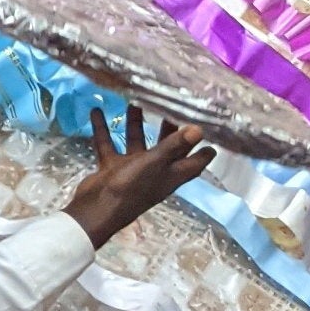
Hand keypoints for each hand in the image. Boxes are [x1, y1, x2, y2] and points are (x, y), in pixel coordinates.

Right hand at [63, 109, 213, 247]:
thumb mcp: (154, 163)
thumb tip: (199, 130)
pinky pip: (109, 144)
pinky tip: (96, 111)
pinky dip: (103, 129)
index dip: (203, 152)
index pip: (193, 163)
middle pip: (166, 149)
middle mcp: (154, 172)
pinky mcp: (113, 168)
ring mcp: (132, 170)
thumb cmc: (131, 187)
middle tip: (168, 106)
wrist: (98, 208)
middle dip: (167, 129)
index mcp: (170, 175)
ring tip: (133, 102)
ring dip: (135, 125)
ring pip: (136, 143)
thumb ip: (173, 146)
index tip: (212, 133)